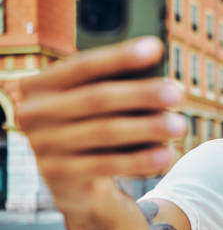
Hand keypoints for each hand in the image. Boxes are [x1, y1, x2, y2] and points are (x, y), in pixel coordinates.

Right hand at [16, 37, 185, 211]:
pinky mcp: (58, 175)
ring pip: (103, 132)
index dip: (120, 56)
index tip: (156, 48)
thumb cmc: (93, 127)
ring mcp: (42, 146)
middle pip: (96, 98)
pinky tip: (166, 155)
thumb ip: (116, 88)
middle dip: (142, 94)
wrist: (74, 181)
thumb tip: (162, 82)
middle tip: (177, 93)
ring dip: (147, 127)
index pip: (84, 65)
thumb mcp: (96, 105)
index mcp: (41, 84)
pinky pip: (105, 165)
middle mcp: (34, 112)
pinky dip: (139, 160)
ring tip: (180, 125)